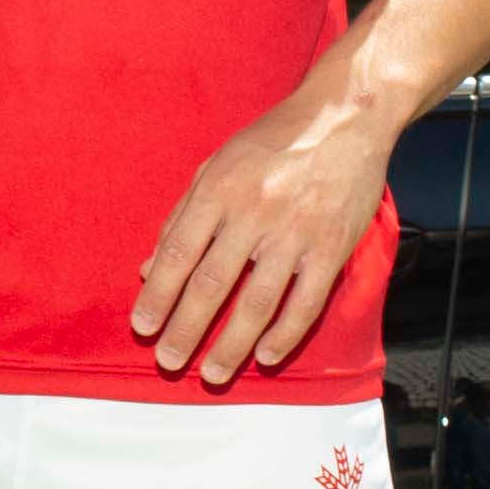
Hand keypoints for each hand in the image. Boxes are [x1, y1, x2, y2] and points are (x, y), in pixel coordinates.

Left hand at [130, 92, 389, 390]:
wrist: (346, 116)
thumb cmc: (276, 140)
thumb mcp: (218, 164)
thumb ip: (183, 215)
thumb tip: (148, 266)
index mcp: (220, 190)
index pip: (179, 253)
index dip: (158, 294)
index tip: (143, 326)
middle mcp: (254, 212)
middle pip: (212, 284)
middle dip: (186, 329)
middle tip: (168, 360)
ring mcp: (296, 232)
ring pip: (257, 302)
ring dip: (232, 345)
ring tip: (212, 373)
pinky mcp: (332, 247)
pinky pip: (306, 302)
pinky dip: (285, 334)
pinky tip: (266, 355)